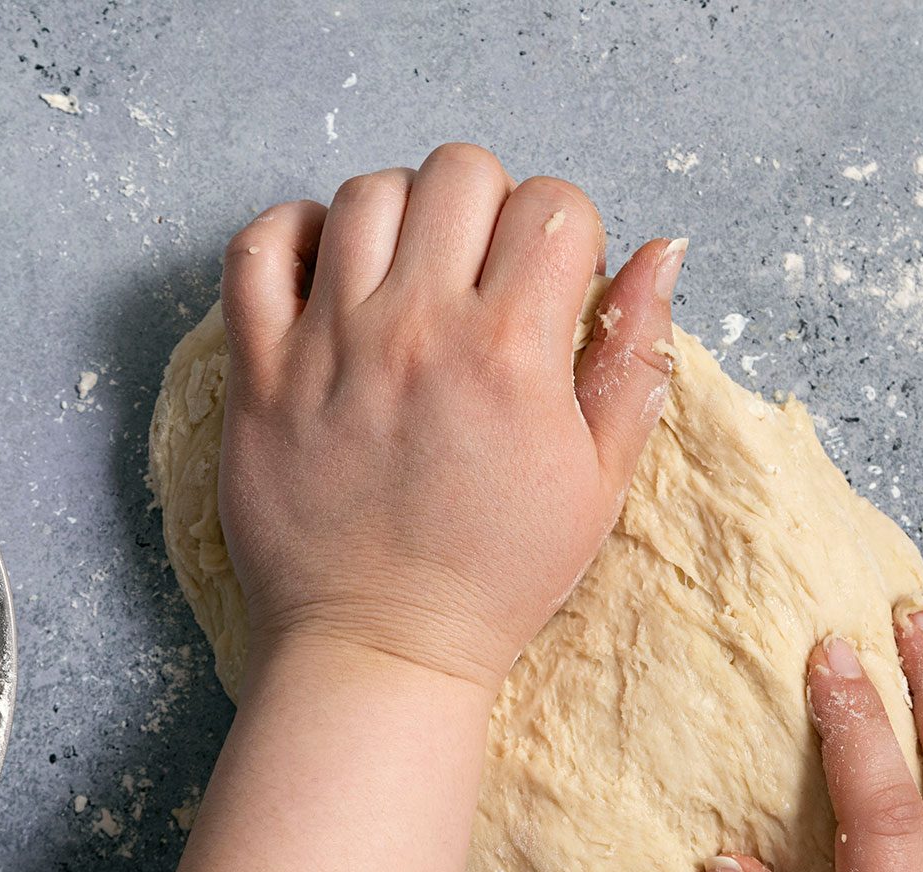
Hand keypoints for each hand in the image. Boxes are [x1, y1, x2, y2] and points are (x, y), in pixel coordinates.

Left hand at [217, 142, 685, 691]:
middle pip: (461, 172)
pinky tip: (327, 269)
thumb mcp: (600, 481)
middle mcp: (416, 330)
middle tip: (486, 273)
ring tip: (410, 275)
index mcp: (509, 354)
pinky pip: (258, 247)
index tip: (556, 284)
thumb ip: (634, 358)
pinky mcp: (259, 371)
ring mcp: (327, 345)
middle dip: (492, 206)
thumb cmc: (497, 575)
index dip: (570, 234)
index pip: (553, 204)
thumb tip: (664, 251)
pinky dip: (292, 233)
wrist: (383, 648)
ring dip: (403, 216)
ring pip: (366, 193)